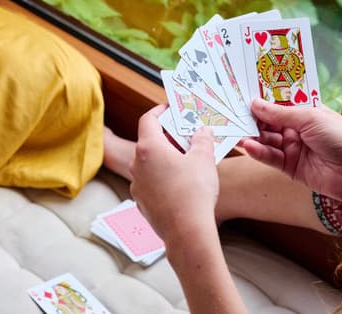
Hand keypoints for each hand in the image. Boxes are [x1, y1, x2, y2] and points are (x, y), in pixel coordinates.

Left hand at [129, 105, 216, 240]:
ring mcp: (137, 185)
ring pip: (149, 165)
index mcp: (148, 148)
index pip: (148, 120)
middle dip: (166, 138)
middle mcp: (137, 165)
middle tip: (185, 136)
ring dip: (164, 160)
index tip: (169, 109)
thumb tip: (203, 131)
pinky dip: (162, 178)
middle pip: (149, 143)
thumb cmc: (194, 192)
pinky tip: (180, 185)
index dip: (159, 111)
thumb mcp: (204, 159)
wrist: (187, 231)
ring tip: (186, 162)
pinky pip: (150, 183)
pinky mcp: (141, 202)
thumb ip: (202, 140)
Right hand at [241, 98, 341, 199]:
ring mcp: (293, 148)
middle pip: (269, 122)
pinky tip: (249, 146)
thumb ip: (280, 113)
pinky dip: (259, 152)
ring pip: (267, 140)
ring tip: (239, 133)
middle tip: (234, 116)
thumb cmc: (340, 138)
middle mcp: (298, 129)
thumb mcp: (310, 118)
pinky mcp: (289, 167)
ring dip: (254, 137)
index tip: (242, 96)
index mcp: (306, 113)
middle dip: (253, 120)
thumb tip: (254, 103)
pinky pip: (270, 157)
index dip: (263, 101)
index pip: (279, 104)